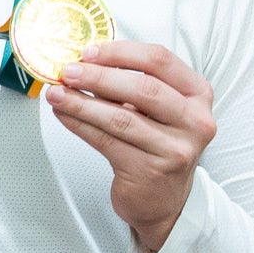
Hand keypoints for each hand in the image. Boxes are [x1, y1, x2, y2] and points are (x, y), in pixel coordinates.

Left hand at [43, 40, 216, 252]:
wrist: (164, 200)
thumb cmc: (157, 145)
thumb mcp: (160, 110)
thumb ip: (133, 84)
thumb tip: (85, 62)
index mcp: (197, 95)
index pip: (159, 60)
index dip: (120, 53)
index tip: (88, 51)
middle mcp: (194, 121)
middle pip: (142, 88)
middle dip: (98, 76)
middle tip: (67, 71)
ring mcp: (174, 148)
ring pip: (120, 117)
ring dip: (81, 102)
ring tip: (56, 93)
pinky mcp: (149, 170)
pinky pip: (106, 141)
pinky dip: (80, 125)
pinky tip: (64, 114)